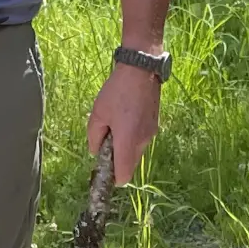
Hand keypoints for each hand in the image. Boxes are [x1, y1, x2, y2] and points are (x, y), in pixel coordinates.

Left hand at [86, 61, 160, 185]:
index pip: (123, 175)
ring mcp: (151, 134)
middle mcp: (142, 142)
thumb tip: (96, 151)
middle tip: (105, 140)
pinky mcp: (154, 125)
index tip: (103, 168)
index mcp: (127, 142)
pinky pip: (141, 139)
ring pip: (135, 151)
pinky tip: (125, 117)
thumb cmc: (116, 92)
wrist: (141, 70)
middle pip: (129, 164)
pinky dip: (132, 136)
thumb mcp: (98, 114)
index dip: (113, 177)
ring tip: (115, 124)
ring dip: (124, 146)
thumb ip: (94, 137)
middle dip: (117, 159)